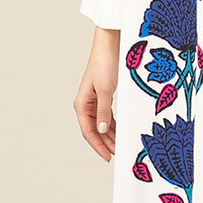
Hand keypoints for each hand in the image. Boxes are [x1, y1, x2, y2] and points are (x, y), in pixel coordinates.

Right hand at [74, 27, 120, 160]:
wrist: (109, 46)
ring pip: (101, 125)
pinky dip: (113, 125)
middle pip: (94, 130)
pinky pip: (107, 116)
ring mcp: (94, 101)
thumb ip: (104, 112)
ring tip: (121, 146)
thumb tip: (101, 130)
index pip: (88, 131)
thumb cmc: (105, 64)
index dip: (98, 145)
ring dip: (110, 136)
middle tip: (118, 154)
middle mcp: (86, 105)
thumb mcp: (106, 90)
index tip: (108, 157)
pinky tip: (120, 132)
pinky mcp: (103, 97)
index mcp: (82, 104)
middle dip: (106, 143)